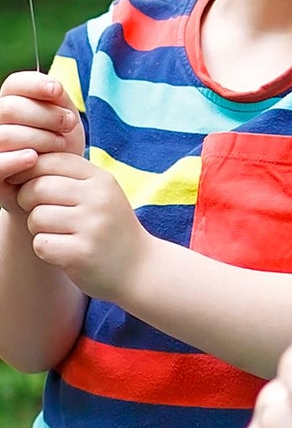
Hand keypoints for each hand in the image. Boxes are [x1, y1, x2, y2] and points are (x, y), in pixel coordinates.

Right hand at [0, 73, 84, 213]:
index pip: (15, 83)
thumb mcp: (64, 120)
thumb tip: (53, 88)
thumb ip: (56, 100)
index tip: (58, 92)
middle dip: (46, 115)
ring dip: (40, 138)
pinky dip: (16, 159)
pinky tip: (34, 158)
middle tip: (69, 125)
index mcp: (12, 103)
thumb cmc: (62, 148)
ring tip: (60, 145)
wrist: (60, 185)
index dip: (36, 83)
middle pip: (10, 107)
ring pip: (5, 134)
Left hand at [12, 152, 146, 299]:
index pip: (51, 161)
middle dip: (28, 202)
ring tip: (59, 233)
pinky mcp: (82, 253)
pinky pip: (40, 244)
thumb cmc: (108, 226)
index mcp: (102, 179)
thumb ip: (66, 177)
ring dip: (38, 228)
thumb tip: (16, 170)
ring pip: (36, 217)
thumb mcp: (97, 194)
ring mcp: (93, 226)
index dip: (29, 172)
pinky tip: (64, 250)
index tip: (28, 186)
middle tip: (43, 214)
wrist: (138, 266)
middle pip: (37, 188)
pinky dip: (45, 249)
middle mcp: (99, 198)